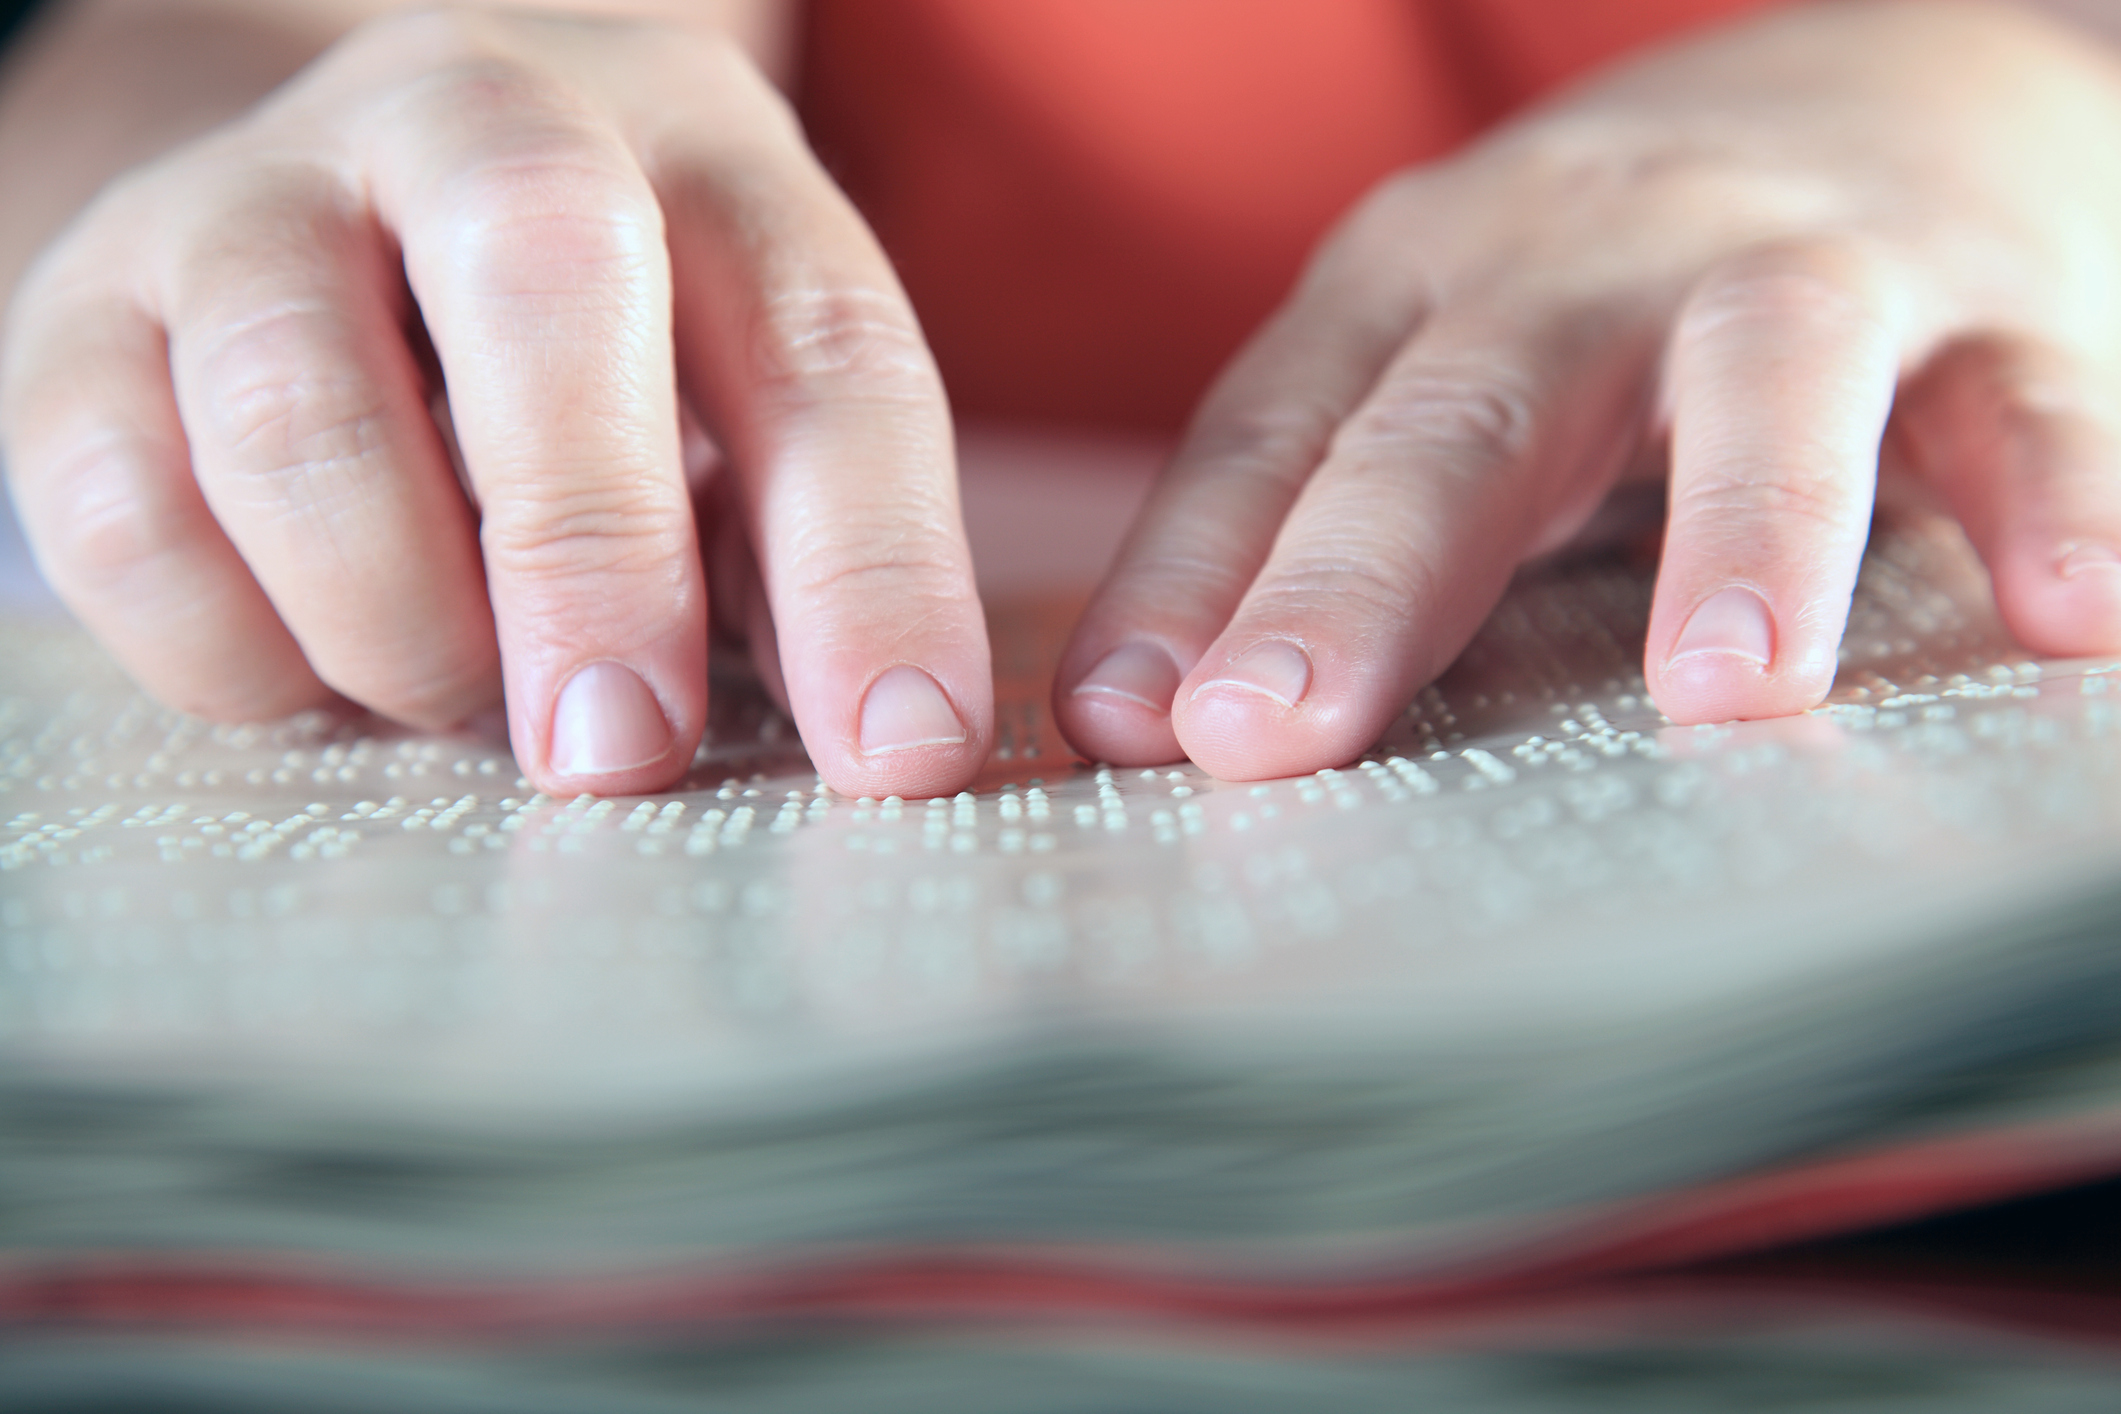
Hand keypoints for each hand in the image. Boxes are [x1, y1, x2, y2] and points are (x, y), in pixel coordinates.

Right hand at [1, 7, 990, 798]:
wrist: (317, 191)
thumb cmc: (587, 348)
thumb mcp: (724, 393)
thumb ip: (785, 540)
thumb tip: (868, 738)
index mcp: (694, 154)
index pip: (820, 339)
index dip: (873, 559)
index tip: (901, 750)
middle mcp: (472, 125)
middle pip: (542, 271)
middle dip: (593, 543)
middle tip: (618, 749)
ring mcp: (251, 204)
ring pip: (297, 402)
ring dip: (396, 612)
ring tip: (455, 697)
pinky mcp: (79, 314)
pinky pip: (118, 505)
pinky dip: (229, 642)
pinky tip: (311, 666)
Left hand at [1054, 0, 2120, 777]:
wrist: (1881, 90)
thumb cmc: (1605, 296)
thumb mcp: (1438, 370)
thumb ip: (1307, 517)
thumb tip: (1129, 721)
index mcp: (1421, 282)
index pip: (1279, 426)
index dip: (1193, 572)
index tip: (1120, 729)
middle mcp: (1588, 255)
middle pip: (1470, 406)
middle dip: (1367, 572)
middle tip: (1272, 732)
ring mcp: (1798, 261)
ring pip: (1767, 369)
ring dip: (1746, 523)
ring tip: (1721, 696)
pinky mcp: (1998, 299)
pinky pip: (2035, 397)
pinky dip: (2062, 495)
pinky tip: (2076, 617)